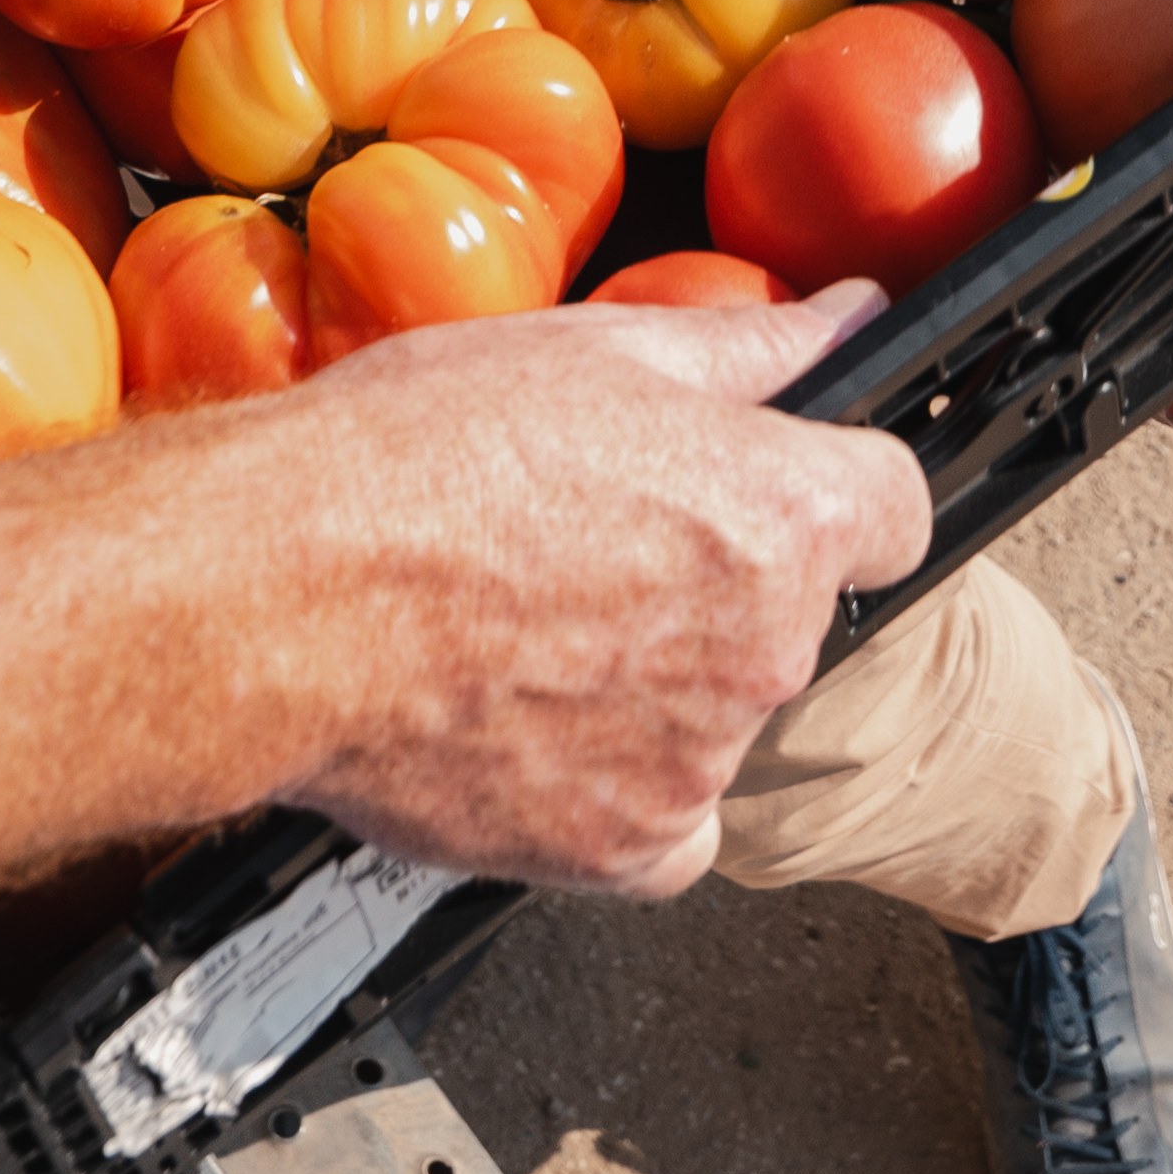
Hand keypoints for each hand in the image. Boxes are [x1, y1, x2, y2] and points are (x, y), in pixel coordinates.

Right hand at [282, 288, 933, 898]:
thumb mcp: (597, 348)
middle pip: (788, 612)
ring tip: (524, 623)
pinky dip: (614, 787)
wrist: (279, 595)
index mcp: (779, 515)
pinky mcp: (622, 852)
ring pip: (712, 714)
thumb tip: (844, 321)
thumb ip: (752, 346)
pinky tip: (529, 721)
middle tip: (588, 541)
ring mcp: (699, 764)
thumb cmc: (417, 459)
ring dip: (654, 680)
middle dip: (714, 578)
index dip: (829, 480)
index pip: (893, 504)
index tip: (771, 480)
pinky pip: (662, 826)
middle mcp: (764, 649)